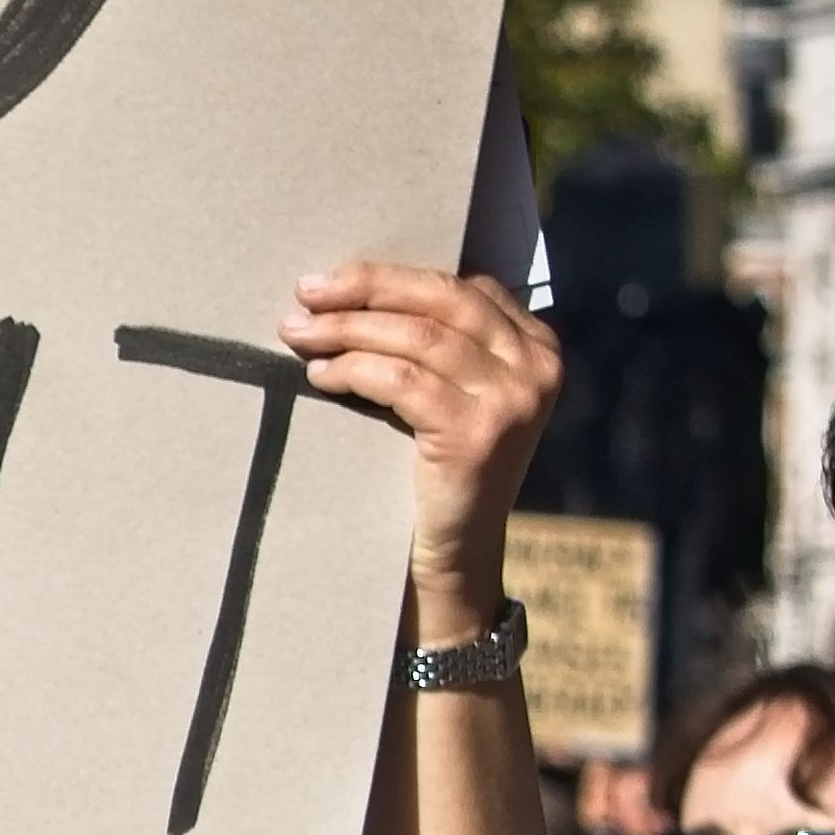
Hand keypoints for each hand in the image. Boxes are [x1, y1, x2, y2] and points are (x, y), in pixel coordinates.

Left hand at [286, 260, 560, 634]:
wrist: (452, 557)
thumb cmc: (438, 471)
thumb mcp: (454, 395)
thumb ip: (439, 344)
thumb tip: (355, 288)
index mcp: (536, 346)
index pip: (459, 286)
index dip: (391, 276)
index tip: (332, 280)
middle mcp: (536, 367)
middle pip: (440, 300)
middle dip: (366, 289)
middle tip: (306, 291)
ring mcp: (513, 401)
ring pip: (416, 338)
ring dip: (348, 330)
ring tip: (299, 334)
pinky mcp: (479, 435)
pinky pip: (402, 382)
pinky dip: (355, 371)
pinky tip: (320, 376)